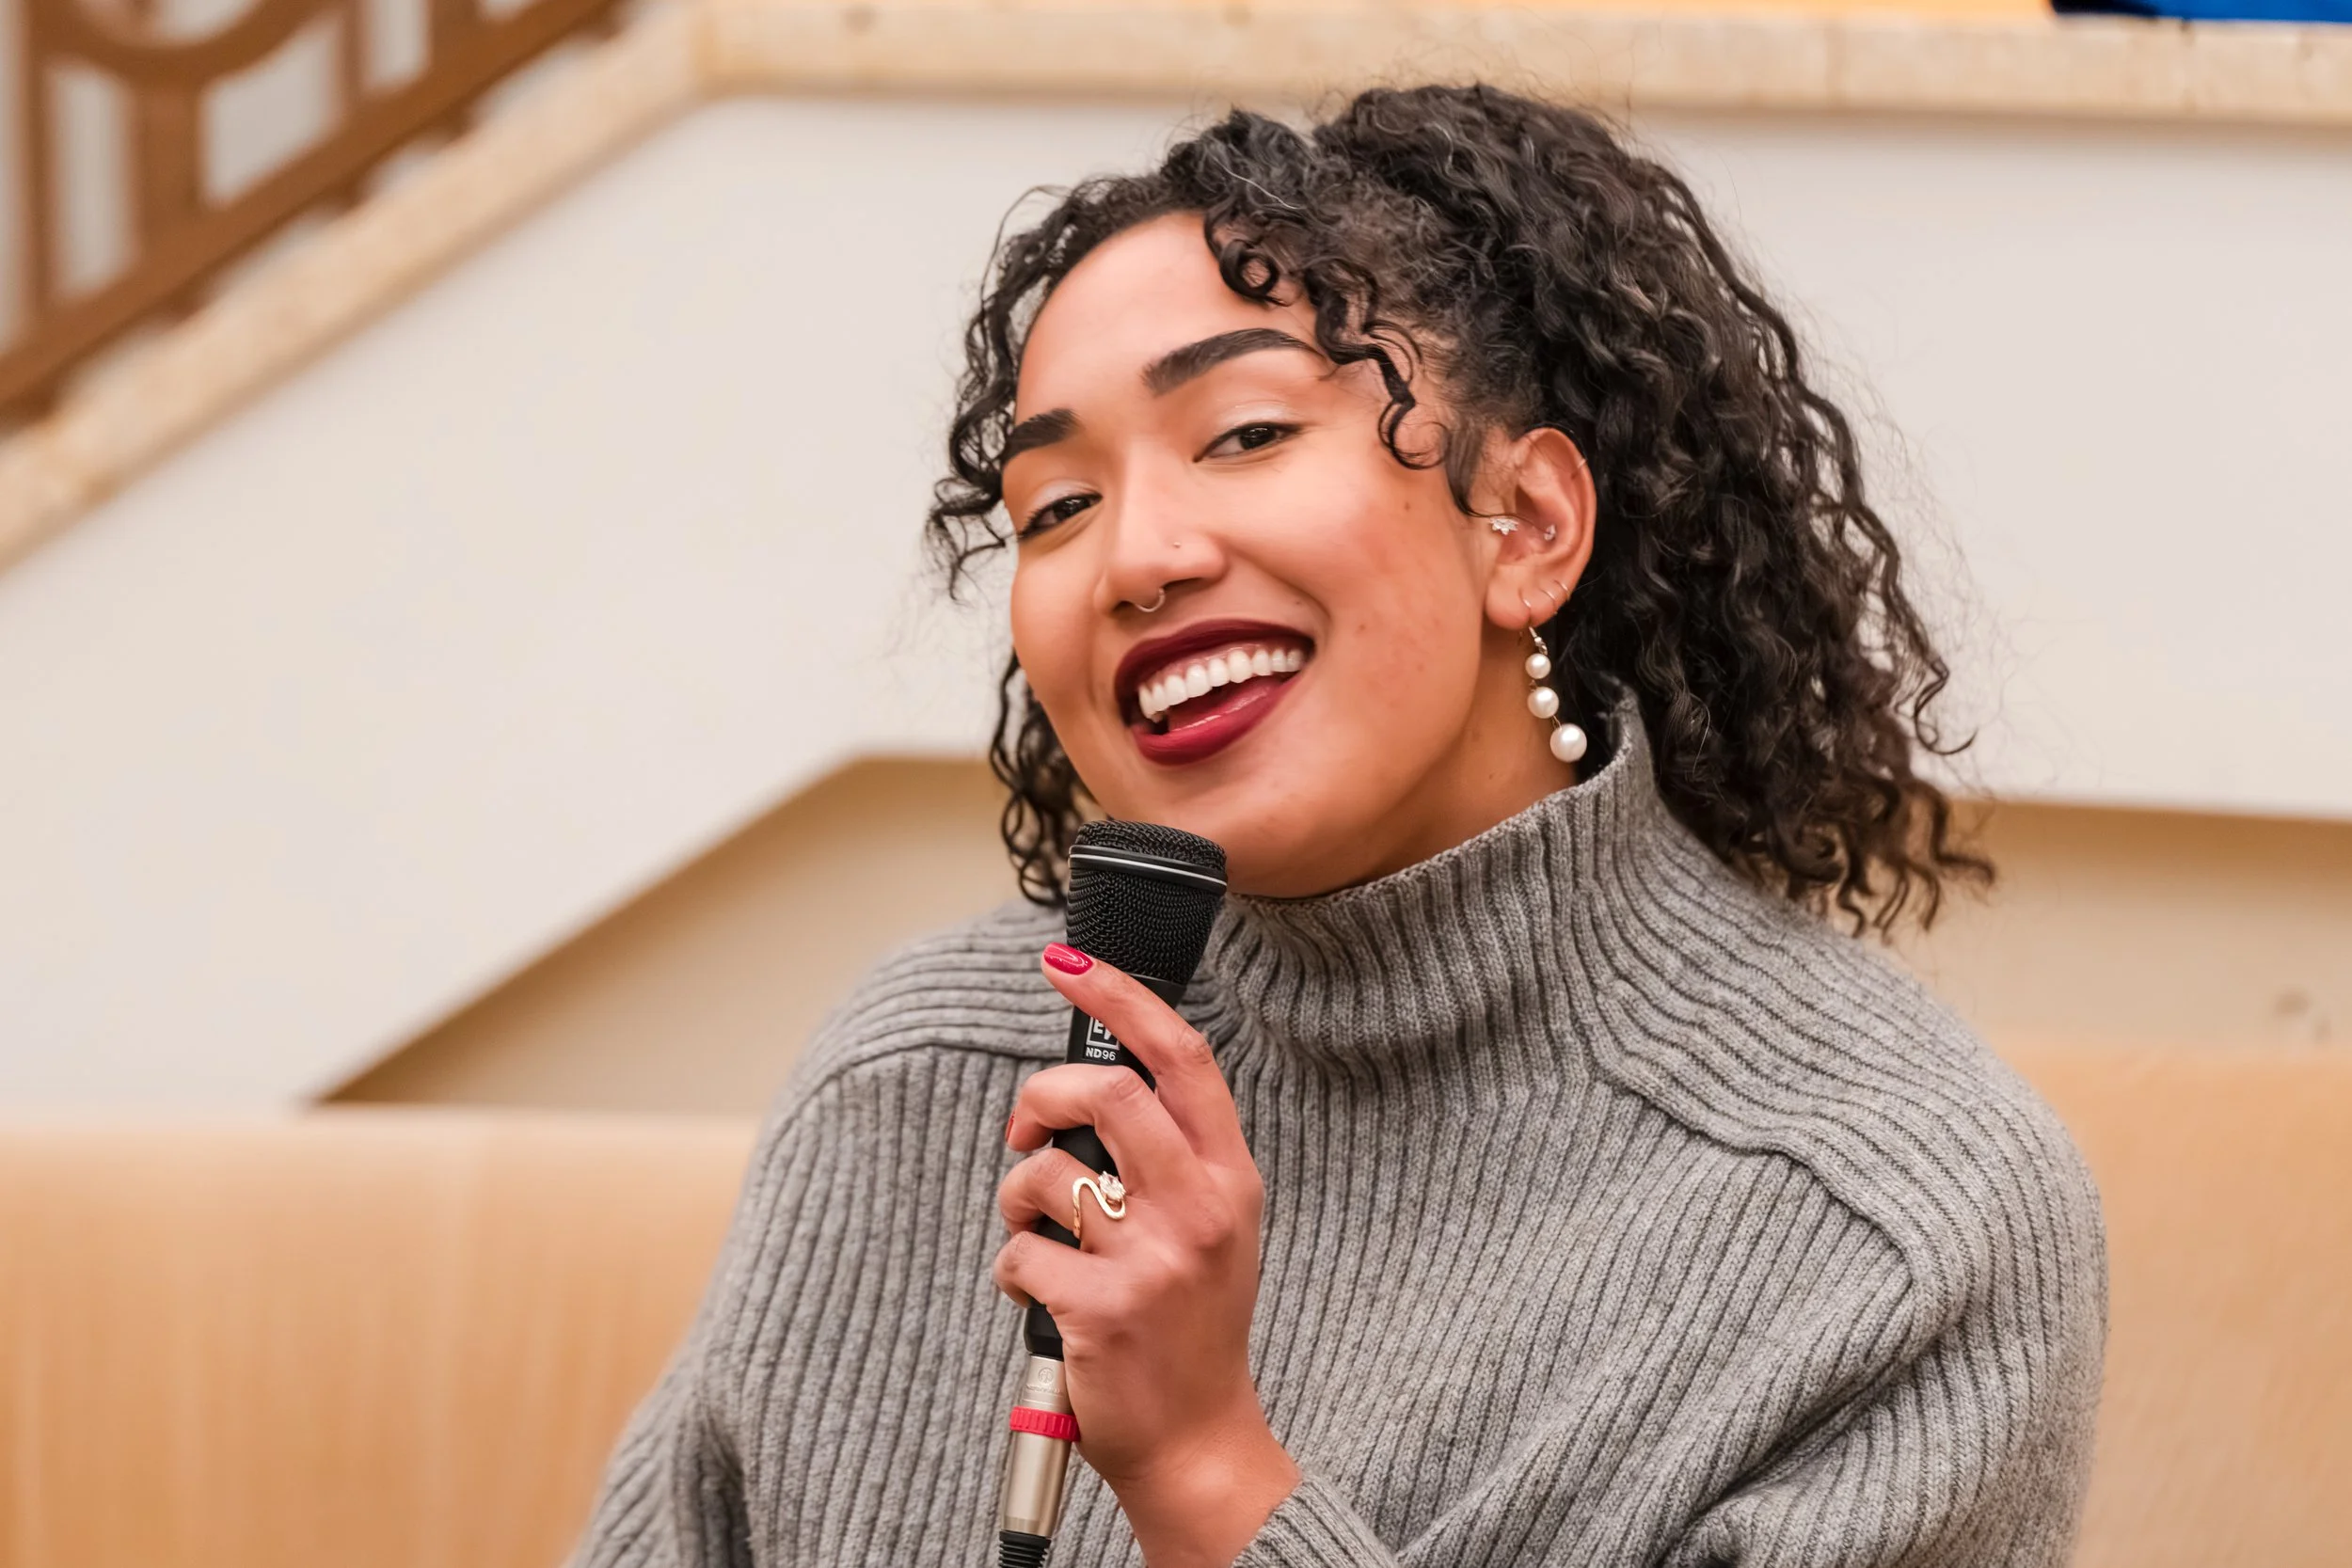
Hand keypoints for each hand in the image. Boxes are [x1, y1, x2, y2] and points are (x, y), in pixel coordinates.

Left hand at [995, 943, 1299, 1566]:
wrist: (1200, 1440)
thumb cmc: (1192, 1323)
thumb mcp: (1212, 1225)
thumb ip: (1171, 1154)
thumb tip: (1086, 1084)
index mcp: (1230, 1176)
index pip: (1179, 1057)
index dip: (1118, 996)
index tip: (1067, 962)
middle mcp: (1201, 1207)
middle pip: (1102, 1093)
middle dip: (1038, 1097)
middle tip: (1025, 1131)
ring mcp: (1153, 1259)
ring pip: (1044, 1174)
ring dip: (1018, 1202)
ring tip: (1041, 1240)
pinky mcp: (1101, 1309)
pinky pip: (1017, 1255)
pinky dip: (1012, 1273)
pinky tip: (1042, 1302)